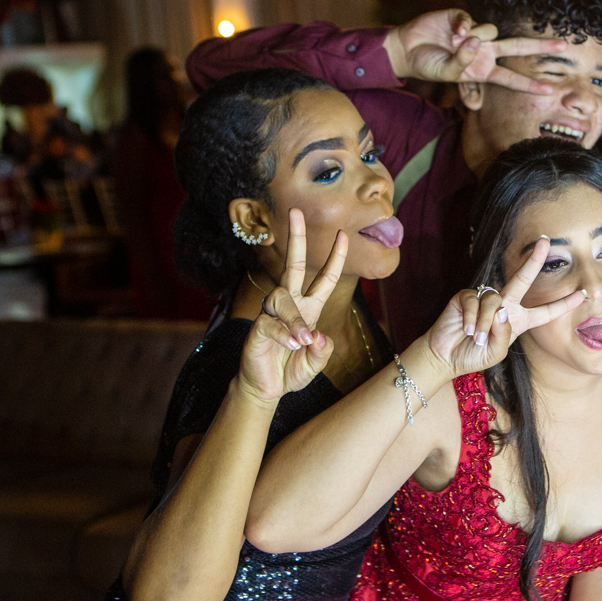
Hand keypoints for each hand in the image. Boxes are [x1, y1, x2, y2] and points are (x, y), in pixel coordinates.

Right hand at [238, 209, 346, 402]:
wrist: (267, 388)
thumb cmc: (293, 369)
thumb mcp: (317, 362)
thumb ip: (324, 351)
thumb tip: (319, 336)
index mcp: (310, 308)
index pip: (324, 277)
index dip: (334, 257)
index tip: (343, 234)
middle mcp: (291, 305)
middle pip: (291, 265)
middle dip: (296, 239)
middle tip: (296, 212)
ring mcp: (272, 314)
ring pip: (283, 300)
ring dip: (295, 320)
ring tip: (303, 342)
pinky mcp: (257, 328)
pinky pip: (271, 323)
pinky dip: (285, 334)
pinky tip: (293, 346)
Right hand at [392, 9, 566, 94]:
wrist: (408, 48)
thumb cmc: (429, 66)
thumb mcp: (448, 74)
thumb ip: (463, 62)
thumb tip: (476, 42)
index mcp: (484, 70)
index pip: (511, 79)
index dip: (530, 84)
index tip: (551, 91)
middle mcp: (485, 52)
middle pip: (518, 47)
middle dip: (541, 47)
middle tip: (565, 45)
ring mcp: (476, 34)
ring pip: (491, 30)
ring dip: (475, 37)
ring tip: (454, 43)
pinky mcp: (464, 17)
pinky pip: (472, 20)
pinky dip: (463, 27)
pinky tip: (451, 33)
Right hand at [427, 237, 584, 375]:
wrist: (445, 357)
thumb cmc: (473, 355)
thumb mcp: (496, 351)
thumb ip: (504, 333)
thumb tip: (502, 308)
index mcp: (518, 320)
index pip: (545, 312)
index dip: (563, 303)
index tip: (583, 294)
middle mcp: (504, 305)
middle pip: (522, 279)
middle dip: (534, 260)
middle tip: (546, 241)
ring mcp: (484, 298)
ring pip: (495, 302)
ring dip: (485, 323)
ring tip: (476, 338)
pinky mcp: (465, 296)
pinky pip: (475, 303)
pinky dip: (472, 319)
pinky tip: (466, 330)